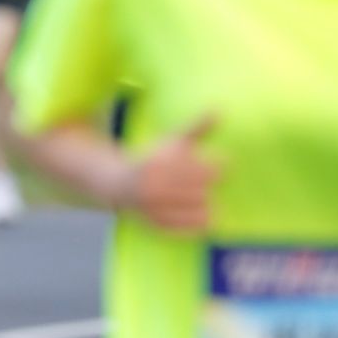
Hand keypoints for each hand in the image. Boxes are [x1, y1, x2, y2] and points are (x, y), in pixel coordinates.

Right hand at [119, 115, 218, 231]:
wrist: (118, 183)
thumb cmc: (153, 158)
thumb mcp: (173, 140)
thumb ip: (197, 127)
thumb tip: (220, 109)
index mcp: (162, 163)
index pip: (207, 170)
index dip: (216, 166)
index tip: (217, 163)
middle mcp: (157, 186)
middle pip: (204, 191)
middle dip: (206, 185)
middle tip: (201, 181)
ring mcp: (156, 207)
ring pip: (202, 211)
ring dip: (205, 204)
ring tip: (198, 196)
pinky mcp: (158, 224)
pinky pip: (192, 228)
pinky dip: (199, 222)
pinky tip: (196, 212)